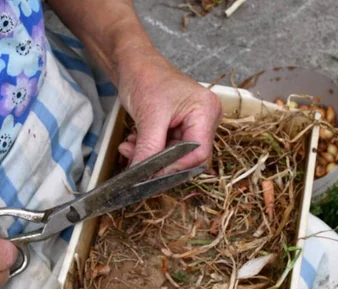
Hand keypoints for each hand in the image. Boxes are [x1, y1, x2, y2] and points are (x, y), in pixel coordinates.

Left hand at [116, 56, 221, 172]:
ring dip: (151, 155)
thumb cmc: (145, 77)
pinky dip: (150, 149)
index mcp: (206, 111)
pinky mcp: (180, 127)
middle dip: (160, 161)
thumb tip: (142, 176)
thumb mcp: (148, 116)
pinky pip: (168, 148)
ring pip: (175, 155)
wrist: (132, 63)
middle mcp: (206, 119)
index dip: (175, 167)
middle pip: (188, 156)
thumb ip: (149, 149)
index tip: (152, 173)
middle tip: (136, 159)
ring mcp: (194, 123)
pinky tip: (134, 141)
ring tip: (130, 146)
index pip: (199, 152)